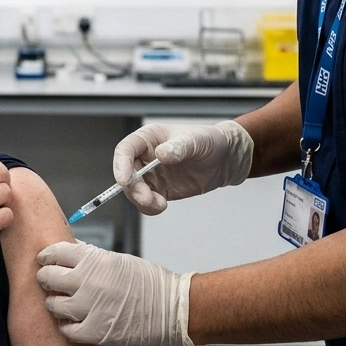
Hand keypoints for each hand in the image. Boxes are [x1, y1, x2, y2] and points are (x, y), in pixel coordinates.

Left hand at [36, 241, 199, 345]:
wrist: (172, 309)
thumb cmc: (149, 282)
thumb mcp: (117, 259)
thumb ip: (90, 256)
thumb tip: (69, 250)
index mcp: (94, 260)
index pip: (55, 253)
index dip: (47, 256)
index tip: (45, 260)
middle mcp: (87, 282)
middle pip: (48, 277)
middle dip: (46, 278)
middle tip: (48, 280)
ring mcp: (89, 308)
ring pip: (53, 304)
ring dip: (54, 302)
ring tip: (61, 302)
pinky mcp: (95, 332)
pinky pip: (66, 330)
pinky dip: (66, 326)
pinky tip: (72, 321)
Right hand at [113, 119, 253, 214]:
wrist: (225, 160)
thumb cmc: (209, 142)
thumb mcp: (196, 141)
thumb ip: (178, 147)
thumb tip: (160, 154)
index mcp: (148, 138)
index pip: (125, 150)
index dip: (120, 164)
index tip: (124, 180)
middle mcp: (145, 156)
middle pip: (126, 173)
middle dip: (133, 188)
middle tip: (146, 198)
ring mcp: (150, 174)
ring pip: (133, 190)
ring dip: (141, 200)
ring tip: (160, 204)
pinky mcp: (159, 190)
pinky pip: (146, 201)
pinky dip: (149, 207)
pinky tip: (162, 205)